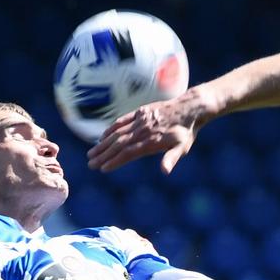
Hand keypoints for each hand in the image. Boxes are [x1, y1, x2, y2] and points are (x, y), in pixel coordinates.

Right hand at [87, 89, 208, 173]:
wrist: (189, 108)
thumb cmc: (186, 132)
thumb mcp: (182, 147)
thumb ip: (171, 158)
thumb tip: (164, 171)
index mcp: (152, 141)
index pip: (128, 153)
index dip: (115, 161)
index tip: (102, 168)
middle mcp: (143, 130)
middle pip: (119, 144)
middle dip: (103, 155)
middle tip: (90, 163)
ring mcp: (140, 120)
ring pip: (117, 133)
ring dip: (103, 144)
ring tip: (91, 153)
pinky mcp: (140, 112)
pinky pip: (121, 121)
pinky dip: (110, 129)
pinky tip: (102, 137)